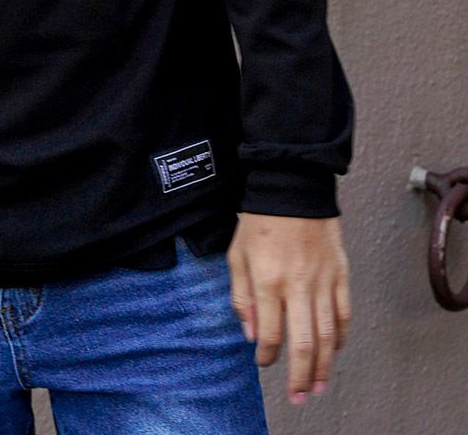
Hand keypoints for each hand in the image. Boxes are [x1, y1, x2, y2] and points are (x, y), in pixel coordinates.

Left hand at [227, 213, 350, 406]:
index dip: (266, 354)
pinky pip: (344, 313)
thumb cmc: (259, 218)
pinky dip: (340, 336)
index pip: (268, 332)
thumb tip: (249, 333)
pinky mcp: (341, 273)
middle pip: (303, 343)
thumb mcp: (236, 253)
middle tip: (298, 396)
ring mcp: (322, 281)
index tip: (264, 361)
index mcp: (268, 280)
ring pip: (327, 335)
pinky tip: (334, 350)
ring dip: (324, 365)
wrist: (292, 185)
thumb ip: (241, 295)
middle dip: (300, 375)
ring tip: (318, 385)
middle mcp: (297, 285)